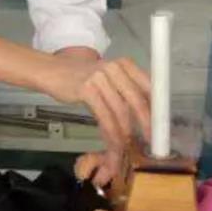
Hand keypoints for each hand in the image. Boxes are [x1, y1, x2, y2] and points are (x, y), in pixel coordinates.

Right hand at [49, 55, 150, 181]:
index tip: (161, 126)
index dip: (157, 108)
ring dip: (125, 132)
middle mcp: (114, 68)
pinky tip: (113, 142)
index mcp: (124, 64)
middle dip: (146, 123)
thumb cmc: (80, 77)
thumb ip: (123, 91)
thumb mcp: (106, 77)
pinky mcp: (87, 89)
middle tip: (150, 141)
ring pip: (120, 110)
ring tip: (127, 146)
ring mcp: (100, 77)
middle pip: (137, 99)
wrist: (51, 71)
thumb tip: (143, 117)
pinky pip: (104, 116)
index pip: (148, 86)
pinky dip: (111, 132)